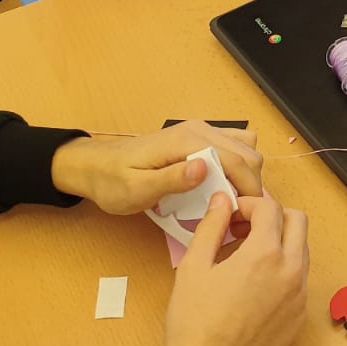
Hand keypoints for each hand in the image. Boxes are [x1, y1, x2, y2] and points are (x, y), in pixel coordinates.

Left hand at [50, 122, 262, 215]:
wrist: (96, 167)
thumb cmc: (113, 182)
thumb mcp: (137, 190)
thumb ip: (171, 179)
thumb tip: (204, 168)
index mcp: (187, 141)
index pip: (237, 160)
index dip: (249, 188)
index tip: (247, 215)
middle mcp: (199, 130)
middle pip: (247, 152)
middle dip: (251, 182)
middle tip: (238, 212)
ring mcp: (200, 131)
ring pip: (244, 147)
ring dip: (246, 173)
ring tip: (232, 199)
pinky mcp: (198, 137)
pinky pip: (232, 147)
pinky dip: (237, 166)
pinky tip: (222, 187)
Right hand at [154, 193, 308, 345]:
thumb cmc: (195, 326)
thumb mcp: (193, 268)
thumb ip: (211, 226)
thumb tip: (221, 201)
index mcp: (266, 254)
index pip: (270, 208)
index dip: (248, 204)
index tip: (231, 214)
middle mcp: (291, 271)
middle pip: (297, 221)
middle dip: (272, 216)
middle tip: (244, 229)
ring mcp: (299, 294)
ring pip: (302, 249)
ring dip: (280, 242)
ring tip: (247, 256)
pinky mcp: (299, 315)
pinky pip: (300, 278)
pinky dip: (284, 269)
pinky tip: (256, 283)